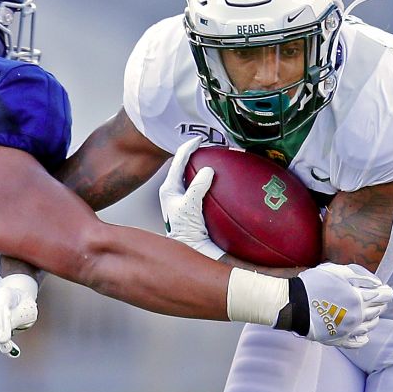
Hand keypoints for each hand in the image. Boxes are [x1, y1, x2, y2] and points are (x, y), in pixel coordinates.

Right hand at [0, 274, 38, 357]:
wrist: (17, 299)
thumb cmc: (24, 305)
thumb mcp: (28, 311)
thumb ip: (16, 320)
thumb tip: (1, 339)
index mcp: (4, 293)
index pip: (0, 308)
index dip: (1, 325)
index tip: (4, 340)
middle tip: (7, 349)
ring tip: (8, 350)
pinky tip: (5, 349)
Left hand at [158, 135, 223, 258]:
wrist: (192, 252)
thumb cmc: (187, 232)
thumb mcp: (190, 208)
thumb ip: (197, 187)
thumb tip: (208, 170)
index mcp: (169, 189)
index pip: (178, 161)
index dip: (189, 147)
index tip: (201, 139)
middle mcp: (175, 192)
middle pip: (185, 165)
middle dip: (197, 153)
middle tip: (212, 145)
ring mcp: (184, 198)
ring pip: (193, 174)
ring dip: (204, 164)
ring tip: (218, 157)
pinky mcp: (194, 205)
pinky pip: (203, 186)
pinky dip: (212, 179)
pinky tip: (224, 179)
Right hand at [293, 263, 391, 347]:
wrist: (293, 304)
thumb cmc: (313, 284)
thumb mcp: (337, 271)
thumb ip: (360, 275)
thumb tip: (377, 283)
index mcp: (359, 298)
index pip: (384, 296)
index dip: (385, 291)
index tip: (383, 289)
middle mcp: (358, 316)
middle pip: (379, 311)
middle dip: (379, 303)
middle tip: (373, 298)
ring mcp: (349, 330)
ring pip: (370, 326)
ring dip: (372, 318)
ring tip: (364, 311)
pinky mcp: (339, 339)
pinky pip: (358, 342)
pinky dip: (363, 337)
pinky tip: (361, 332)